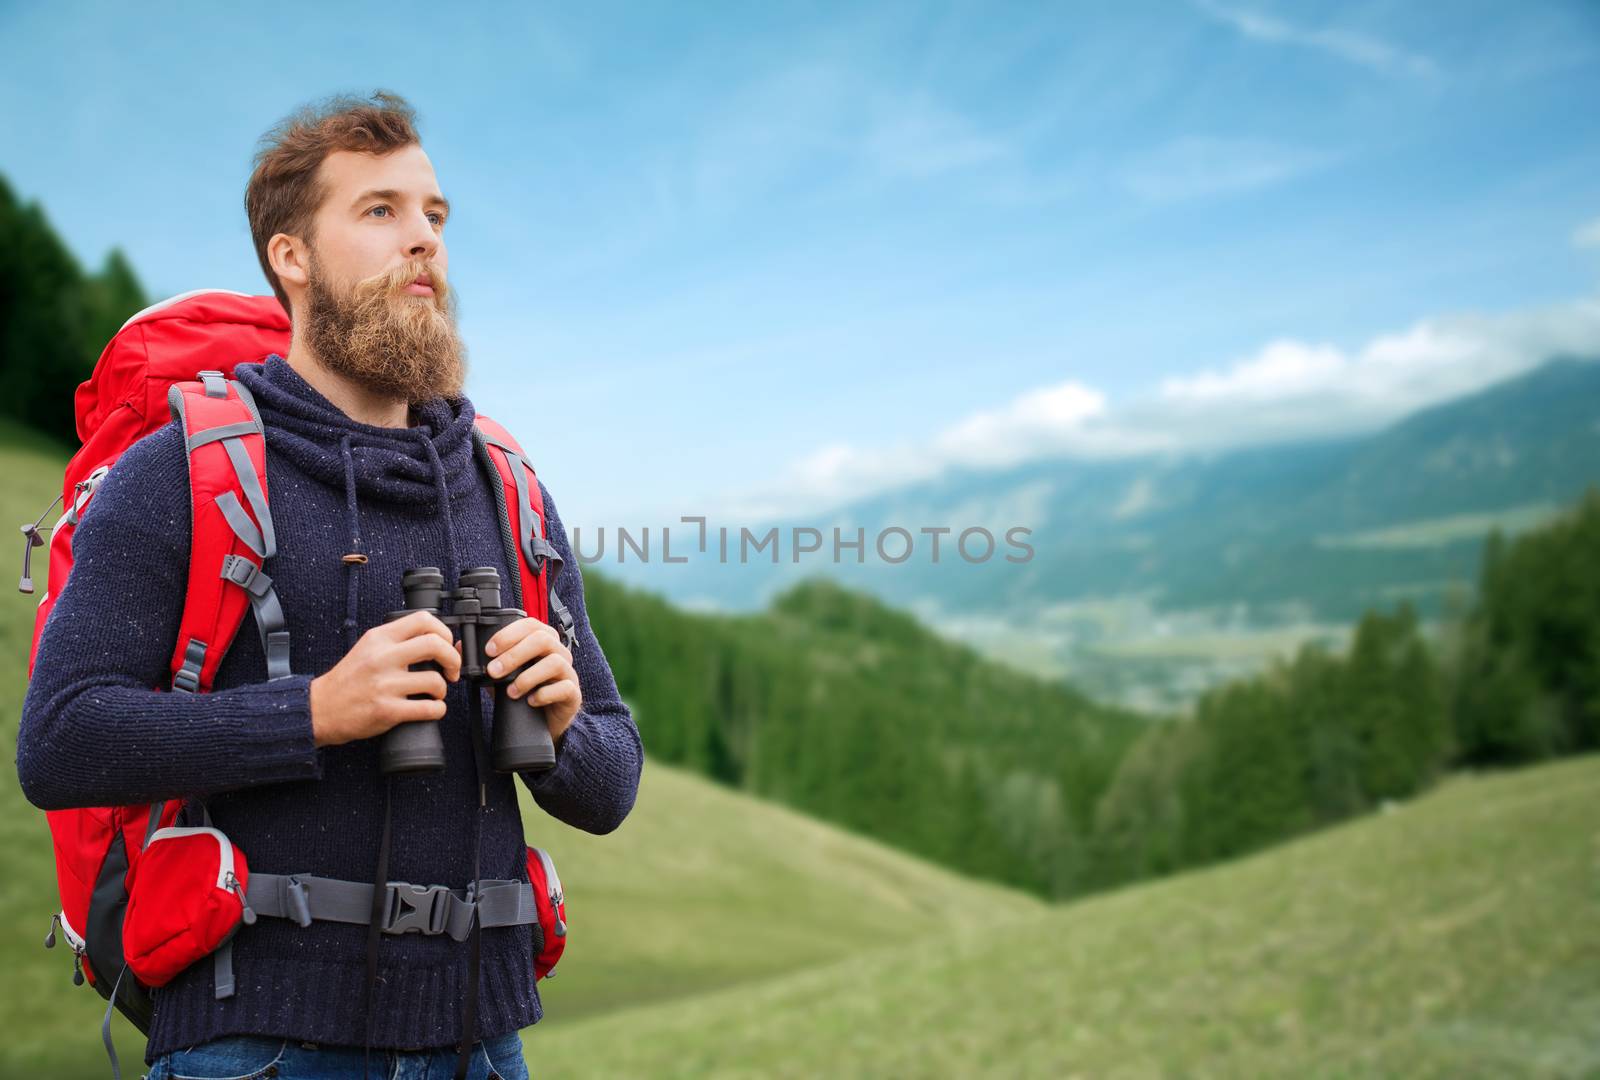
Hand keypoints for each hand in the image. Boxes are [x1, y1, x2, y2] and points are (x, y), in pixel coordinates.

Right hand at [309, 610, 461, 747]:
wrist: (320, 708)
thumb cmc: (348, 680)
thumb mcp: (368, 648)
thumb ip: (398, 641)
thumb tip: (440, 641)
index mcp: (380, 638)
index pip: (423, 620)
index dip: (444, 632)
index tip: (447, 645)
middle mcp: (383, 657)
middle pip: (436, 645)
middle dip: (453, 659)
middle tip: (451, 670)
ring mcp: (385, 684)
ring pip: (436, 681)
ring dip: (443, 689)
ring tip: (434, 693)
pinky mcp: (387, 710)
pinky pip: (429, 709)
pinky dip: (438, 710)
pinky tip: (431, 708)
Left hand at [476, 617, 581, 745]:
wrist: (543, 722)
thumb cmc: (524, 692)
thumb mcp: (501, 675)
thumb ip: (485, 661)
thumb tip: (460, 647)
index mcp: (542, 641)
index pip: (530, 625)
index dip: (509, 634)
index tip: (488, 650)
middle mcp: (558, 652)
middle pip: (542, 640)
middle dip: (514, 655)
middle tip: (493, 671)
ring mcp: (568, 672)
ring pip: (554, 662)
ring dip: (527, 677)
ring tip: (510, 692)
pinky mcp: (573, 694)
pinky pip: (564, 688)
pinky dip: (544, 694)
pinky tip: (530, 701)